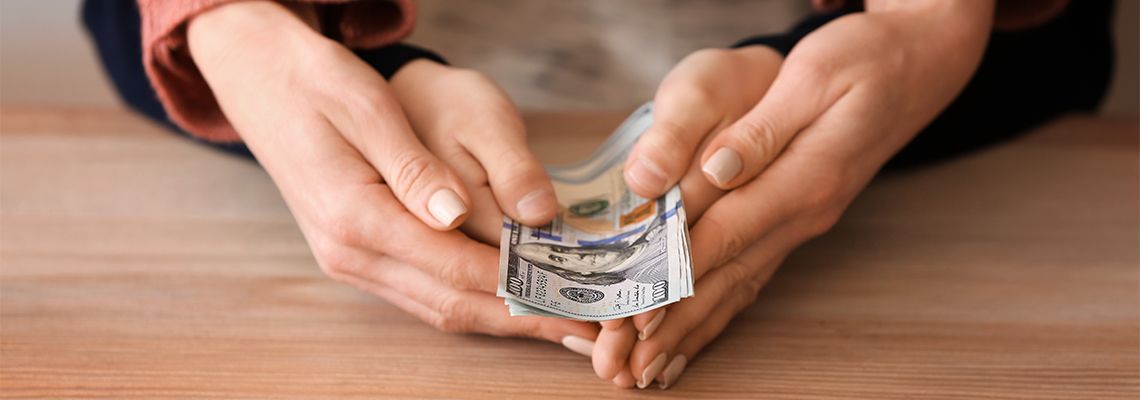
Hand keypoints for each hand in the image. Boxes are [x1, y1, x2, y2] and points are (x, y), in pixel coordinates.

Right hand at [187, 1, 593, 343]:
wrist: (259, 80)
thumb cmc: (315, 83)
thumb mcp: (366, 106)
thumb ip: (411, 166)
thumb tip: (455, 216)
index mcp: (353, 216)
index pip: (452, 265)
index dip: (516, 286)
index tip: (570, 297)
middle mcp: (348, 252)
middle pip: (449, 302)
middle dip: (520, 317)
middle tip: (584, 327)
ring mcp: (348, 260)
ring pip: (436, 307)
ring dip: (499, 317)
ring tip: (559, 322)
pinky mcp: (356, 255)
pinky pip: (420, 294)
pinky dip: (470, 302)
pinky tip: (507, 300)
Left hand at [607, 0, 994, 387]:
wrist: (921, 62)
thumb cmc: (867, 59)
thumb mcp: (815, 77)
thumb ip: (762, 132)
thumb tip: (715, 171)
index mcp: (804, 178)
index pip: (725, 235)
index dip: (675, 275)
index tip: (636, 310)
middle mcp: (805, 212)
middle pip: (728, 278)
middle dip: (675, 324)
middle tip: (628, 364)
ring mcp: (804, 220)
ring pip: (740, 286)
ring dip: (693, 331)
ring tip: (650, 368)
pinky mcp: (799, 218)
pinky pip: (753, 275)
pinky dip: (720, 311)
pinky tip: (695, 336)